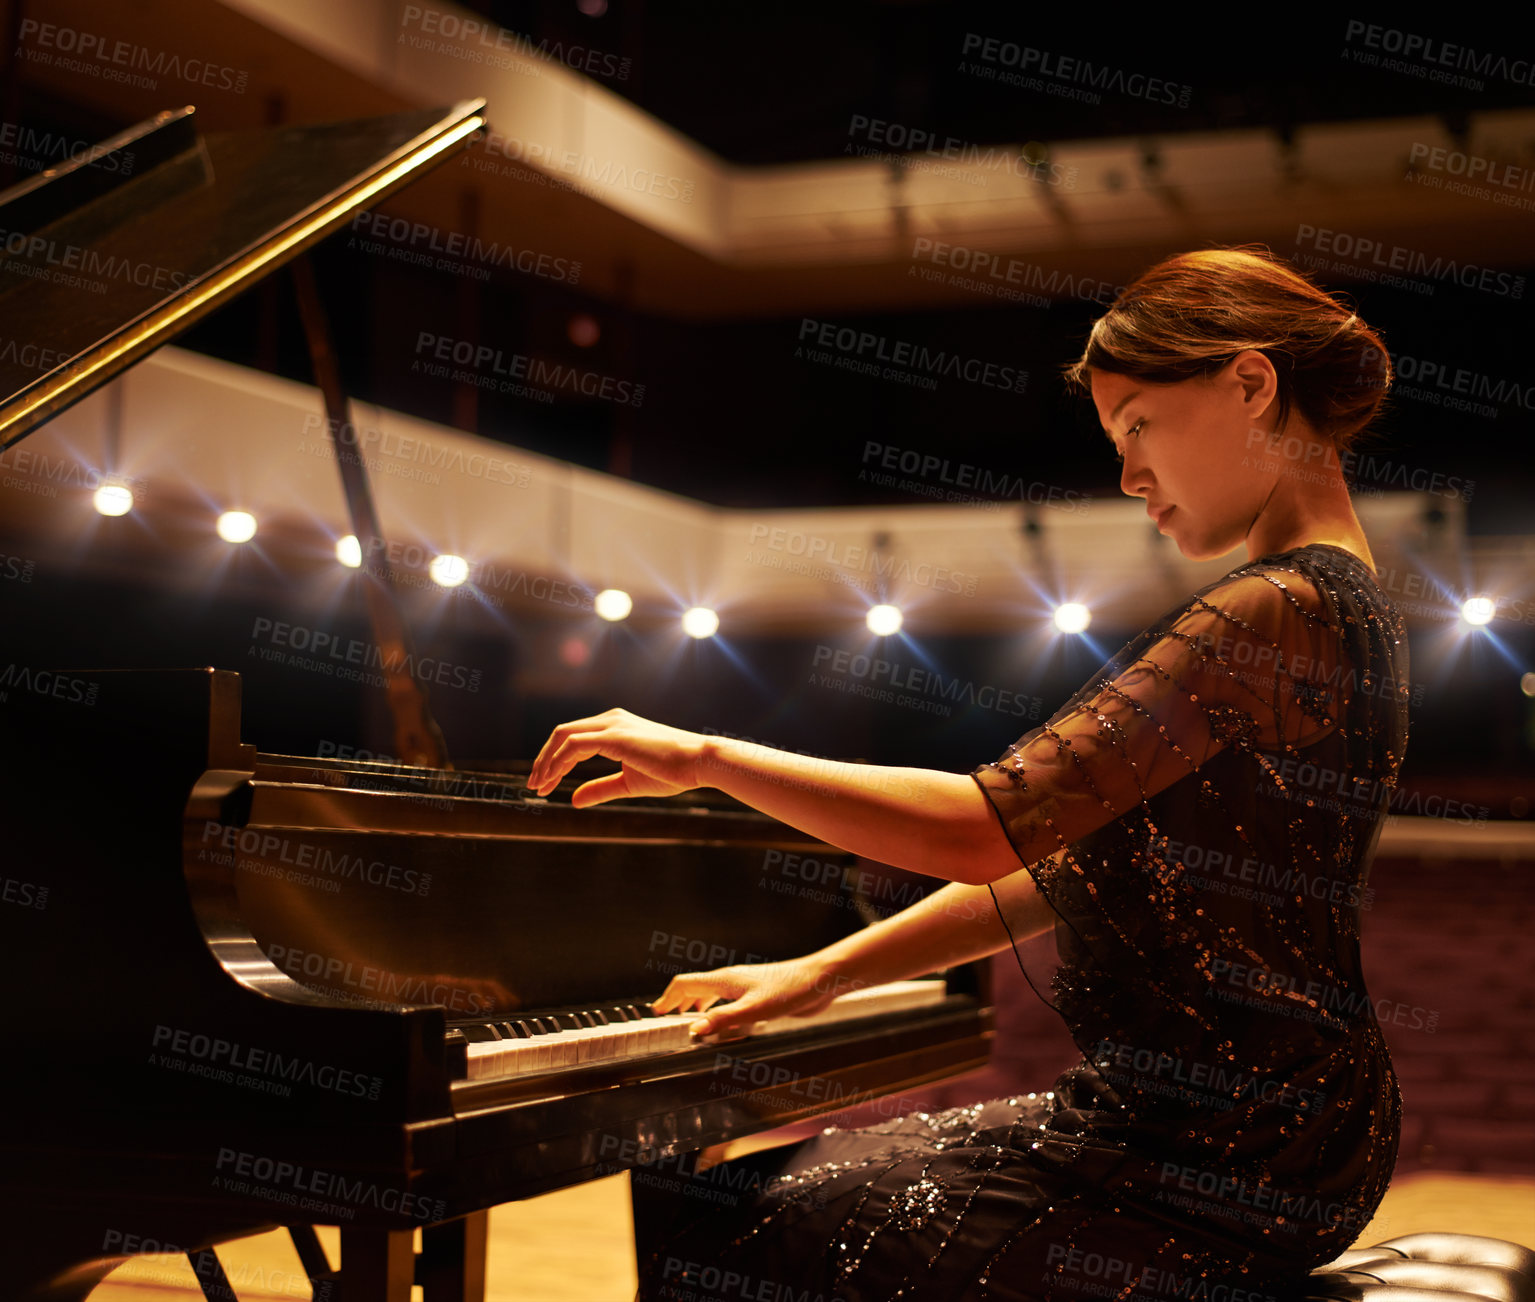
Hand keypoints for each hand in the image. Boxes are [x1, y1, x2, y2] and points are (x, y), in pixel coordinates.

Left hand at [527, 708, 707, 805]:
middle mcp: (611, 719)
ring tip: (538, 787)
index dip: (554, 761)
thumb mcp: (628, 783)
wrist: (699, 763)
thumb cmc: (673, 772)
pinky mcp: (614, 736)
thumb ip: (600, 788)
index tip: (544, 785)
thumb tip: (573, 799)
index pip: (573, 738)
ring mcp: (612, 725)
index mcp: (615, 726)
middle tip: (534, 786)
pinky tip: (552, 780)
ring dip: (546, 762)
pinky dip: (558, 762)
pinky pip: (574, 745)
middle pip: (562, 733)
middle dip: (543, 759)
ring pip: (563, 736)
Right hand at [651, 958, 842, 1037]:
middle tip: (666, 1017)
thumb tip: (693, 1030)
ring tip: (689, 1020)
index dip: (668, 997)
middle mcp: (732, 980)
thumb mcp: (753, 1010)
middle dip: (678, 1001)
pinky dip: (716, 1009)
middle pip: (696, 987)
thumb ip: (722, 1020)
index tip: (656, 1012)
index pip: (685, 984)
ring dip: (696, 1005)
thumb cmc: (789, 989)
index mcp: (724, 979)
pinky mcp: (758, 995)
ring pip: (712, 993)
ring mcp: (745, 986)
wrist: (819, 981)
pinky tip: (724, 1021)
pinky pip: (729, 1000)